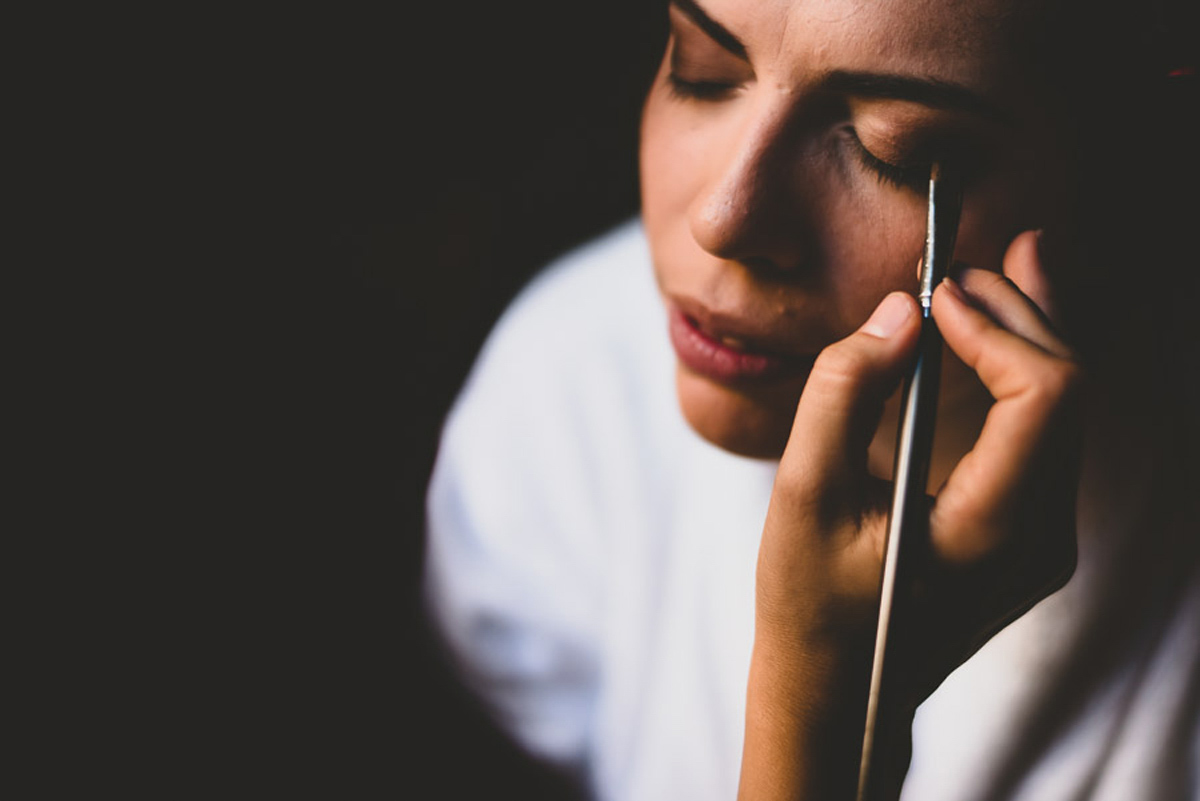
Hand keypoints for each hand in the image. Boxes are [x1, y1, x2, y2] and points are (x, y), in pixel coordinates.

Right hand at [739, 231, 1082, 798]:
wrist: (841, 689)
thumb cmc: (809, 602)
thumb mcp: (800, 495)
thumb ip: (842, 394)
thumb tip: (897, 312)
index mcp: (990, 533)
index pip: (1043, 398)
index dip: (999, 328)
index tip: (937, 294)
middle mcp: (1041, 536)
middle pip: (1068, 389)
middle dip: (1019, 312)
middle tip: (960, 262)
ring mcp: (1045, 537)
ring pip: (1066, 405)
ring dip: (1025, 332)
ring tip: (989, 270)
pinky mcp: (1030, 530)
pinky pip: (1046, 430)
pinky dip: (1018, 370)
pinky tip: (995, 327)